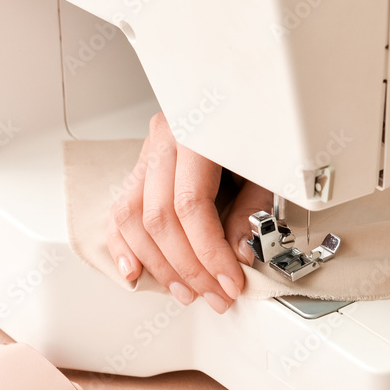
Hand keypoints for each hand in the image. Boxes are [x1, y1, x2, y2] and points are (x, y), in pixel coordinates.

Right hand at [107, 113, 271, 312]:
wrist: (249, 94)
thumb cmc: (261, 125)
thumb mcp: (267, 164)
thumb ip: (251, 209)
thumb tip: (239, 254)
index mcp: (195, 133)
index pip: (190, 206)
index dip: (209, 253)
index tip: (229, 281)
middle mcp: (164, 139)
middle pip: (159, 217)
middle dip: (187, 267)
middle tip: (213, 294)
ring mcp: (150, 151)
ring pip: (132, 218)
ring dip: (158, 265)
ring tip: (185, 291)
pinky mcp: (144, 166)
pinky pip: (121, 209)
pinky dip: (125, 246)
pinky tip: (135, 271)